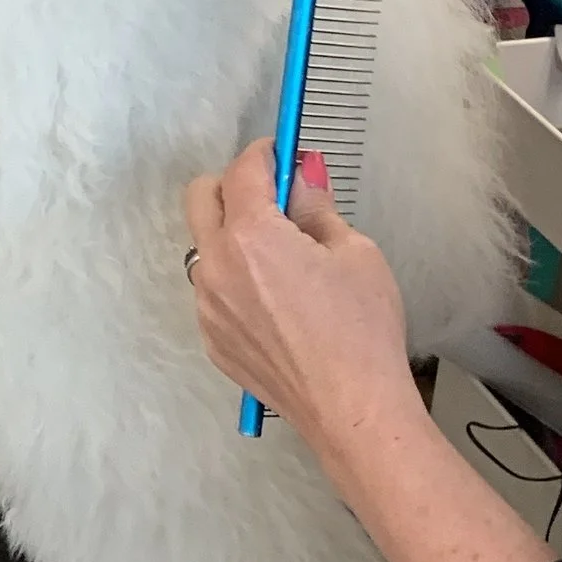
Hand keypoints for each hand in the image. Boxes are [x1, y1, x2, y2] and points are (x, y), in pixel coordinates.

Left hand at [182, 143, 416, 448]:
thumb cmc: (361, 330)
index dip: (265, 155)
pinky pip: (212, 292)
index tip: (281, 154)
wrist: (351, 408)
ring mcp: (207, 306)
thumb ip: (316, 207)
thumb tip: (302, 177)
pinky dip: (235, 281)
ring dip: (232, 237)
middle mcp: (215, 267)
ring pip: (205, 248)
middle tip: (273, 198)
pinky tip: (278, 303)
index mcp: (250, 236)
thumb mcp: (354, 253)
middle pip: (201, 198)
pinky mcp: (212, 339)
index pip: (243, 171)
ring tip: (283, 260)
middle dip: (233, 186)